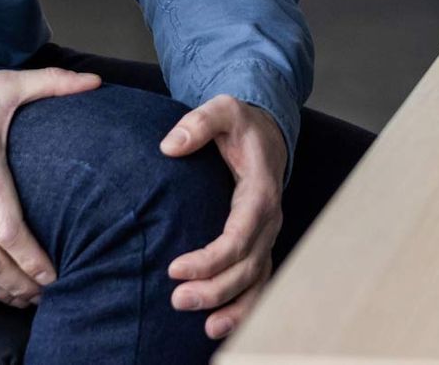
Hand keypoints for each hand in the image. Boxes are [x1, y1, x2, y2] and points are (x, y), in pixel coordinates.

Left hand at [160, 95, 287, 339]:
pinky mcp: (260, 243)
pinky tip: (219, 326)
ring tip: (204, 329)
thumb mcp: (222, 109)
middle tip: (177, 300)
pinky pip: (257, 282)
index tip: (173, 268)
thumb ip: (198, 123)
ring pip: (256, 281)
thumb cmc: (241, 123)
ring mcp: (267, 235)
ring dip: (232, 307)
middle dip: (215, 289)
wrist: (267, 131)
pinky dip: (244, 308)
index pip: (238, 236)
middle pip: (246, 267)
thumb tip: (169, 146)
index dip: (210, 258)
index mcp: (260, 192)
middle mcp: (269, 220)